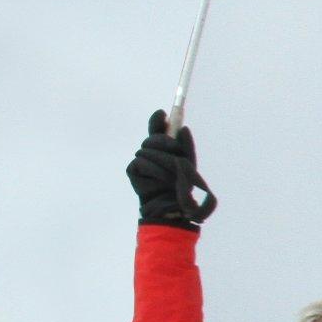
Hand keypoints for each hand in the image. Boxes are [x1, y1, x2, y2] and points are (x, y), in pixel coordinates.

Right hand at [127, 111, 214, 229]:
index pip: (157, 130)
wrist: (174, 207)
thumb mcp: (189, 164)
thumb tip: (183, 128)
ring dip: (165, 162)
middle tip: (176, 152)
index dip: (157, 121)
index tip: (163, 113)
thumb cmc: (182, 187)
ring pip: (149, 150)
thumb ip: (185, 146)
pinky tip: (162, 181)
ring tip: (173, 177)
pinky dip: (156, 171)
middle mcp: (150, 152)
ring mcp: (140, 160)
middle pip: (154, 138)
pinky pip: (143, 162)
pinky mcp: (132, 170)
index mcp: (164, 149)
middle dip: (166, 143)